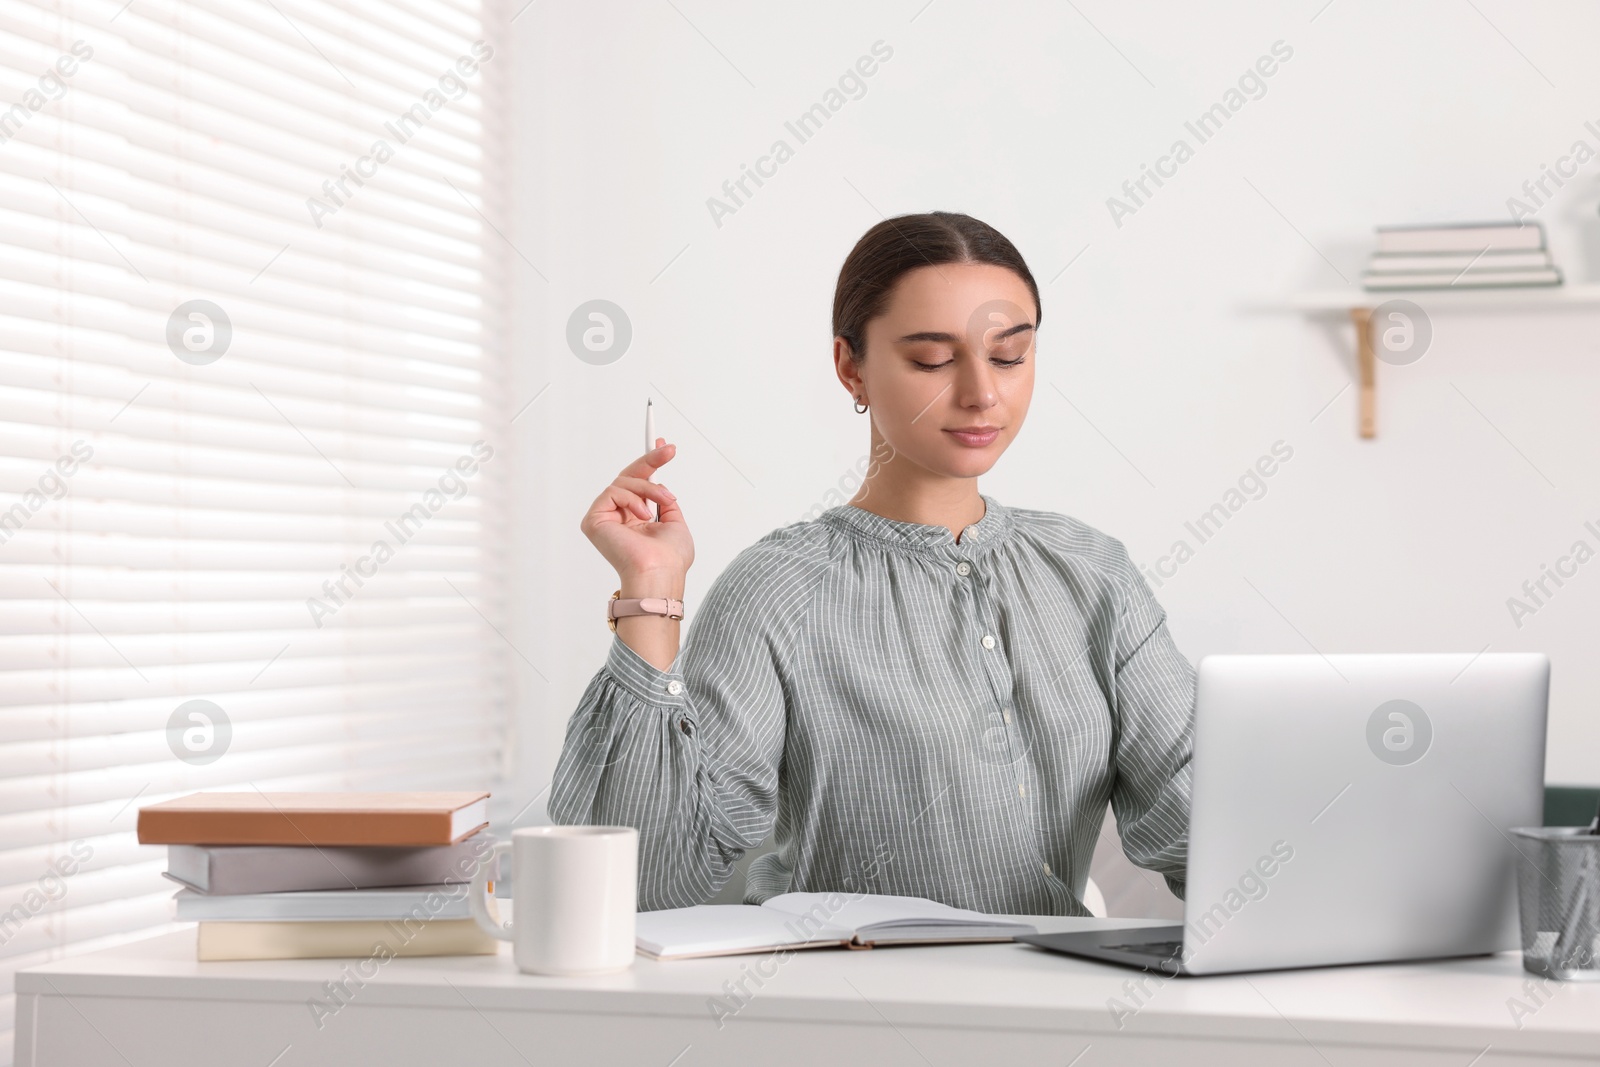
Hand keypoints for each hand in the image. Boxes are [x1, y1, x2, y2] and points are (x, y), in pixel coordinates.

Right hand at [582, 438, 693, 583]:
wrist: (659, 573)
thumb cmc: (670, 559)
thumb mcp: (675, 523)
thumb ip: (663, 502)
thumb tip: (660, 485)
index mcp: (635, 519)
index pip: (637, 485)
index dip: (648, 464)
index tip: (662, 446)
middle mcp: (618, 517)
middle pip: (628, 478)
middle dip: (650, 461)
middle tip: (668, 450)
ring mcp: (605, 518)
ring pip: (624, 482)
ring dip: (649, 488)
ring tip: (665, 501)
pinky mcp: (594, 520)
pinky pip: (612, 491)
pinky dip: (632, 499)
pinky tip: (643, 515)